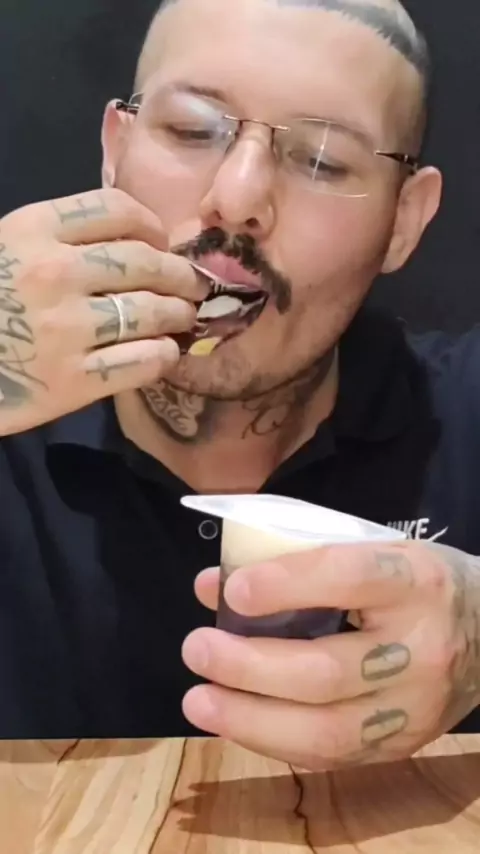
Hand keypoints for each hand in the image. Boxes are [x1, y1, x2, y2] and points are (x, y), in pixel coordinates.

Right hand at [0, 189, 208, 434]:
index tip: (163, 242)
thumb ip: (53, 237)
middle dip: (180, 274)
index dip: (153, 225)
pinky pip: (140, 363)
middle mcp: (55, 273)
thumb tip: (126, 240)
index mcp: (32, 230)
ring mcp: (66, 330)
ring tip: (185, 318)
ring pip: (151, 313)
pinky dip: (162, 356)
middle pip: (146, 262)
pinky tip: (165, 353)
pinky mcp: (73, 382)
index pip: (117, 209)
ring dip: (179, 315)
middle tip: (193, 285)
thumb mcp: (0, 250)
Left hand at [182, 542, 479, 769]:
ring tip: (198, 701)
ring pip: (327, 730)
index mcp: (415, 580)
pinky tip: (237, 723)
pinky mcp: (404, 745)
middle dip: (249, 666)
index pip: (348, 578)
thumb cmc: (416, 581)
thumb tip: (216, 584)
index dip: (286, 584)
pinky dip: (274, 741)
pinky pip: (332, 756)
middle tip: (196, 648)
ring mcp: (414, 707)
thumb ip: (301, 561)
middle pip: (327, 670)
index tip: (233, 590)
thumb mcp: (375, 549)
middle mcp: (420, 647)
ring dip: (250, 719)